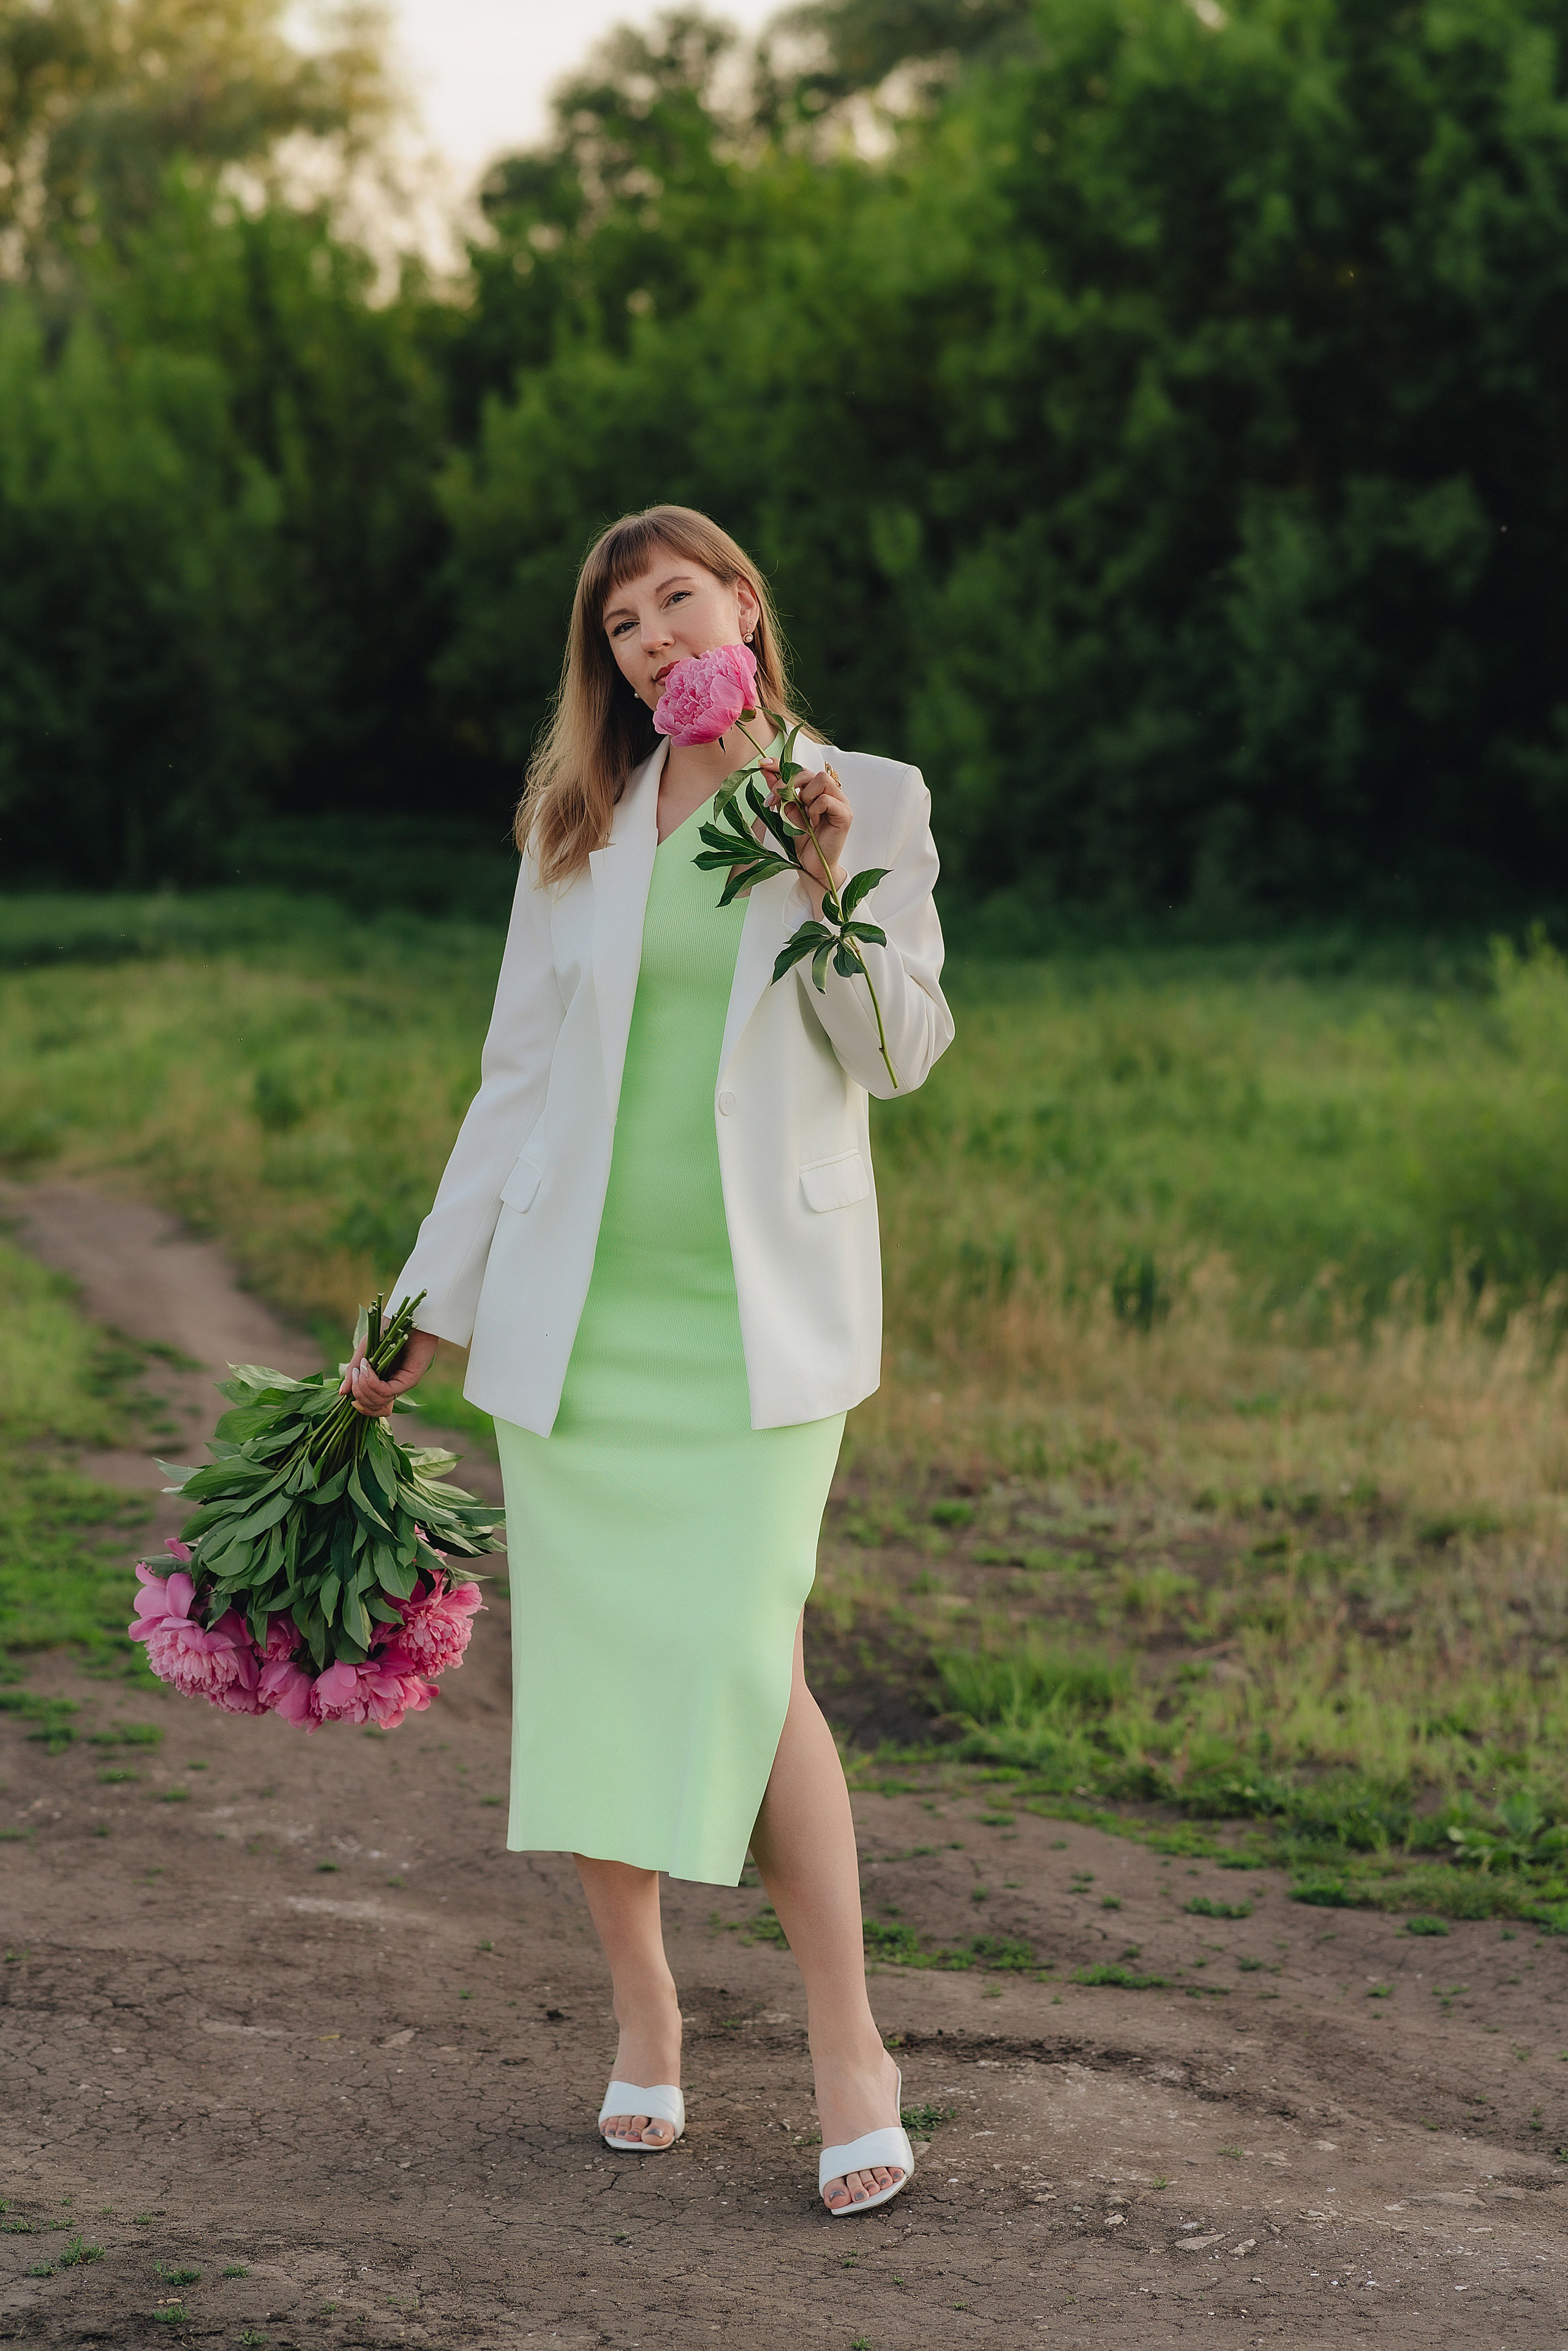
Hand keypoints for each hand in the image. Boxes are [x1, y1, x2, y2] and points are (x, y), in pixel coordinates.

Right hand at [338, 1326, 440, 1417]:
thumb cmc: (387, 1330)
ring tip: (360, 1368)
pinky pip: (387, 1391)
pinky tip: (367, 1367)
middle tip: (354, 1373)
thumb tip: (342, 1393)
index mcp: (383, 1383)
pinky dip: (371, 1382)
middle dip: (358, 1394)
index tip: (349, 1384)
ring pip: (378, 1402)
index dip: (357, 1401)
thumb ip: (353, 1373)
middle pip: (372, 1408)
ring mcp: (402, 1385)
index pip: (370, 1406)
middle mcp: (393, 1387)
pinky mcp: (410, 1380)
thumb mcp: (364, 1352)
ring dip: (363, 1387)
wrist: (406, 1315)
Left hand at [760, 757, 850, 907]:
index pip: (800, 769)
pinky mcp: (845, 814)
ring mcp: (840, 802)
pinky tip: (813, 823)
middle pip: (809, 771)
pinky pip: (826, 799)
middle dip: (788, 783)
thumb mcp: (786, 813)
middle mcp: (831, 793)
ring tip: (804, 815)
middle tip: (775, 800)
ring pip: (821, 779)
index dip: (782, 764)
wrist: (812, 866)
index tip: (763, 765)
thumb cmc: (802, 842)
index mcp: (817, 791)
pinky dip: (815, 809)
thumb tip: (765, 771)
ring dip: (805, 796)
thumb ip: (780, 793)